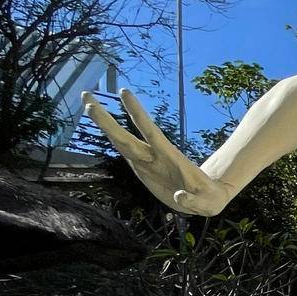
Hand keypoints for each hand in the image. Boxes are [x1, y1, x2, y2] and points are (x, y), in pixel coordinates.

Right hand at [83, 89, 230, 215]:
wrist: (207, 197)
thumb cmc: (209, 199)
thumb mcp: (206, 203)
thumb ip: (193, 201)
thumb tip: (179, 196)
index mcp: (170, 158)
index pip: (150, 132)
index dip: (137, 114)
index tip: (125, 93)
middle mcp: (154, 157)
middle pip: (125, 136)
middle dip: (105, 118)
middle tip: (87, 96)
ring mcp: (147, 163)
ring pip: (122, 142)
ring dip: (105, 125)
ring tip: (89, 105)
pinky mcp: (143, 171)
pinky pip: (126, 154)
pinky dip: (114, 141)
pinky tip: (103, 129)